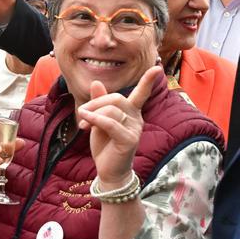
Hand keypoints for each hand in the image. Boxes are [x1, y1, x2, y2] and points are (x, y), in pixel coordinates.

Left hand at [77, 65, 160, 187]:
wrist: (108, 171)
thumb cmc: (105, 145)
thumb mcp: (98, 121)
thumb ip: (99, 103)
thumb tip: (96, 82)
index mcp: (131, 112)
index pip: (141, 94)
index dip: (147, 81)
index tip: (157, 68)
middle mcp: (137, 118)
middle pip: (116, 98)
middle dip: (95, 103)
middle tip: (82, 113)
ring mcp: (135, 129)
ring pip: (112, 110)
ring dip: (92, 114)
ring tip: (82, 124)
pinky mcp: (129, 139)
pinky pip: (110, 123)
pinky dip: (95, 120)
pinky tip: (84, 121)